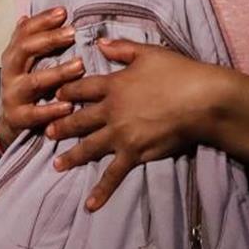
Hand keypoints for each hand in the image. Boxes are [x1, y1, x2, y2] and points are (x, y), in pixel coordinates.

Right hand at [0, 7, 83, 146]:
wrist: (8, 122)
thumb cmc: (23, 86)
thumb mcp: (21, 63)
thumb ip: (26, 41)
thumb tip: (26, 16)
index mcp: (13, 55)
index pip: (24, 32)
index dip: (42, 20)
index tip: (63, 11)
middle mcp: (10, 72)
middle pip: (25, 50)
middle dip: (49, 39)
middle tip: (72, 33)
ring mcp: (13, 95)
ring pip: (34, 82)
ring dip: (57, 73)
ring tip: (79, 65)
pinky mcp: (18, 118)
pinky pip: (35, 114)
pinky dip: (51, 110)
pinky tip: (69, 105)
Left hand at [46, 39, 231, 211]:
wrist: (201, 100)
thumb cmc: (178, 73)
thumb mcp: (148, 53)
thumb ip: (121, 49)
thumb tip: (99, 43)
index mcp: (113, 85)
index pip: (81, 89)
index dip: (66, 92)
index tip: (55, 96)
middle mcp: (110, 111)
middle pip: (79, 120)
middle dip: (61, 126)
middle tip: (47, 133)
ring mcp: (120, 135)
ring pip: (89, 147)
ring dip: (71, 156)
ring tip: (57, 164)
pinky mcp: (134, 153)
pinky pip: (114, 174)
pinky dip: (101, 190)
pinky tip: (90, 204)